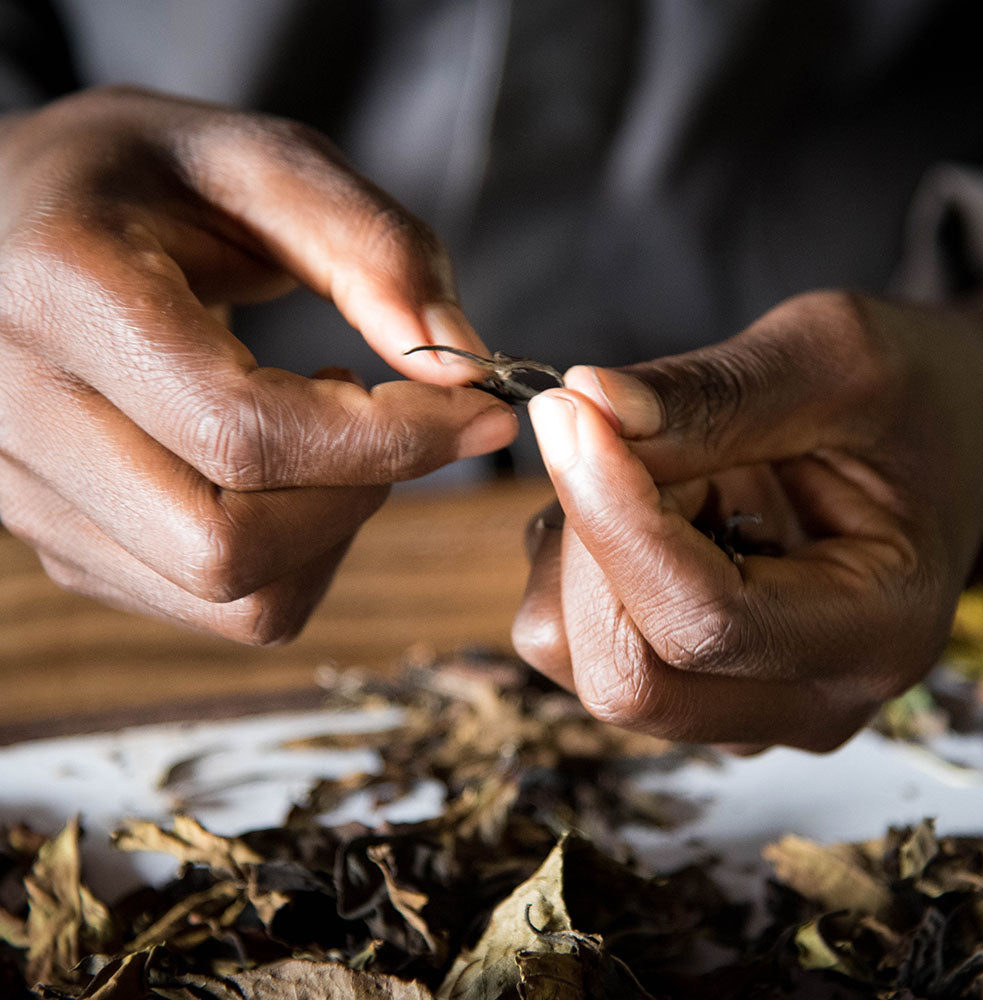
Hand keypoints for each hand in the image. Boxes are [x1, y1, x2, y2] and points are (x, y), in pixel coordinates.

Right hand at [0, 87, 516, 641]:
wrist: (23, 223)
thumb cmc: (147, 180)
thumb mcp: (263, 161)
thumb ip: (373, 249)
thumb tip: (463, 364)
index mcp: (59, 293)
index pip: (243, 432)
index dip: (391, 438)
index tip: (477, 410)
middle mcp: (15, 413)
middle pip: (227, 546)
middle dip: (357, 495)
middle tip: (388, 415)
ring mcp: (29, 496)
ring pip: (228, 596)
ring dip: (328, 530)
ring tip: (328, 430)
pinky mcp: (64, 543)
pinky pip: (216, 605)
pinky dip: (294, 557)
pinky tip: (283, 471)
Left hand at [514, 291, 982, 750]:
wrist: (938, 431)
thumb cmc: (911, 396)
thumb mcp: (836, 360)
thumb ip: (713, 394)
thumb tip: (588, 401)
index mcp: (874, 633)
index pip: (702, 621)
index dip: (613, 517)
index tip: (567, 413)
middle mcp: (806, 700)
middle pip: (627, 678)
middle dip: (587, 548)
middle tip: (606, 437)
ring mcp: (744, 705)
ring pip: (586, 665)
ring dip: (577, 554)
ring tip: (651, 471)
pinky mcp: (696, 683)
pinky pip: (582, 643)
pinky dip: (577, 568)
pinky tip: (639, 509)